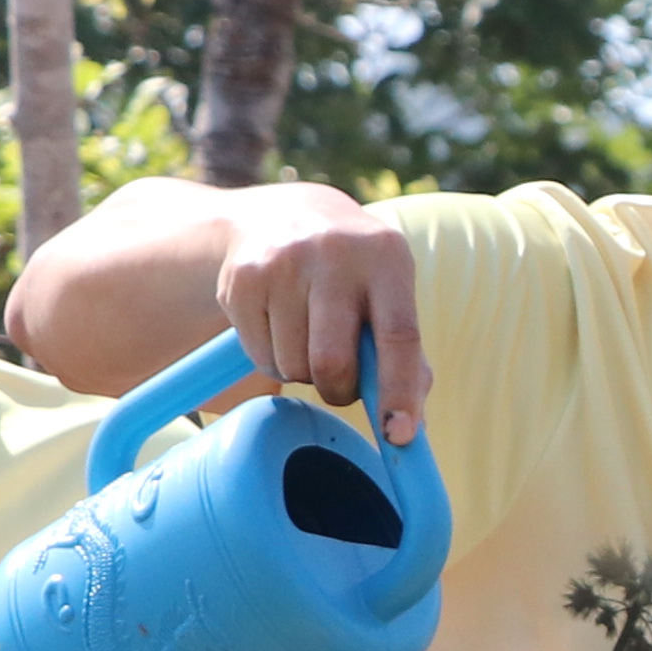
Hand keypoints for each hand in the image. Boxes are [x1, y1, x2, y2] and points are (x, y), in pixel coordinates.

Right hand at [219, 194, 424, 435]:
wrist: (284, 215)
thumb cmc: (354, 275)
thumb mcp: (390, 294)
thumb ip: (407, 357)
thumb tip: (408, 428)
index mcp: (387, 257)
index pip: (398, 335)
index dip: (398, 391)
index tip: (399, 435)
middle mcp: (335, 254)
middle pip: (331, 361)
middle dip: (337, 390)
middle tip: (340, 384)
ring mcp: (283, 263)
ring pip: (293, 365)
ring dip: (303, 371)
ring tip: (309, 338)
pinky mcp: (242, 279)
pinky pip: (260, 354)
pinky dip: (274, 357)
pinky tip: (281, 325)